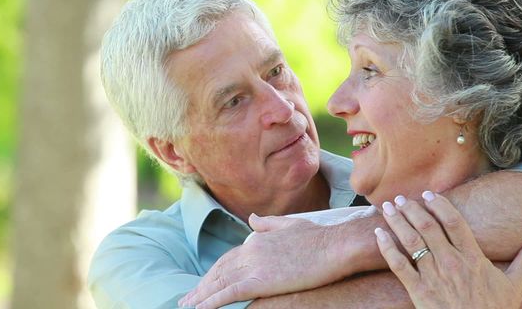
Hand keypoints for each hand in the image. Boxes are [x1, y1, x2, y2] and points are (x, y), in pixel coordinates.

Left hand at [179, 214, 350, 307]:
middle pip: (219, 271)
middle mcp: (250, 250)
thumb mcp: (290, 225)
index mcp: (257, 240)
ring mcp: (254, 265)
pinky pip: (229, 294)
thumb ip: (268, 224)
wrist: (335, 245)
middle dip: (202, 286)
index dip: (214, 271)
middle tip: (186, 298)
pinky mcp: (260, 281)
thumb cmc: (319, 237)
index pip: (229, 258)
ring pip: (219, 283)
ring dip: (201, 296)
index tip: (204, 281)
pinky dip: (211, 302)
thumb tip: (253, 220)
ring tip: (186, 306)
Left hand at [374, 191, 521, 308]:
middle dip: (412, 209)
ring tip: (387, 208)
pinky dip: (387, 248)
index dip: (440, 205)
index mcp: (472, 258)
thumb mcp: (514, 285)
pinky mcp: (418, 291)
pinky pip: (398, 265)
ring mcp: (433, 276)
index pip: (454, 222)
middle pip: (428, 227)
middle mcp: (451, 263)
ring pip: (412, 242)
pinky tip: (379, 234)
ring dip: (397, 222)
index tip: (429, 194)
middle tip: (401, 197)